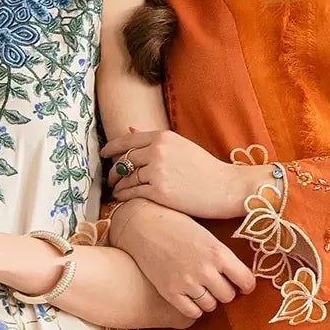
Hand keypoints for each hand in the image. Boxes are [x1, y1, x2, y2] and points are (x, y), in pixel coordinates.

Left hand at [102, 128, 267, 218]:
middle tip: (110, 178)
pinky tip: (123, 199)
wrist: (226, 187)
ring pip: (127, 179)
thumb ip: (156, 140)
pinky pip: (133, 194)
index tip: (103, 153)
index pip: (128, 141)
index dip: (112, 147)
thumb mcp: (181, 146)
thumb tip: (130, 129)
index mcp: (163, 138)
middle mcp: (157, 152)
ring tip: (116, 190)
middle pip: (124, 161)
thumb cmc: (207, 168)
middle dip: (114, 171)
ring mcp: (157, 172)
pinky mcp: (159, 192)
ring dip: (118, 186)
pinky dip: (125, 197)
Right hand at [109, 202, 255, 323]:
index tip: (244, 285)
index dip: (247, 285)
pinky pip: (192, 312)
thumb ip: (222, 254)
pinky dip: (195, 308)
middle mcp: (205, 270)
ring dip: (210, 300)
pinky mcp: (170, 292)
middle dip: (227, 291)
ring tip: (204, 290)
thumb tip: (238, 274)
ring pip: (211, 305)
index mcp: (219, 252)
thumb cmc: (175, 224)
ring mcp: (187, 283)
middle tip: (220, 285)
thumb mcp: (206, 234)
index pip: (246, 281)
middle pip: (228, 296)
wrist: (141, 225)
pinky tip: (192, 298)